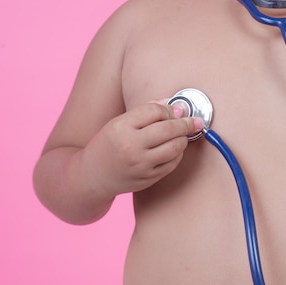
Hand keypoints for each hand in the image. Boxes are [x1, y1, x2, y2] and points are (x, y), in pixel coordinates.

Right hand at [82, 100, 203, 197]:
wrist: (92, 175)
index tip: (176, 109)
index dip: (169, 108)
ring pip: (175, 147)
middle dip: (186, 123)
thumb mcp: (118, 123)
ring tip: (182, 134)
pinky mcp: (148, 178)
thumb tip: (174, 106)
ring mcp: (140, 165)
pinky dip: (178, 154)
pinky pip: (172, 163)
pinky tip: (174, 148)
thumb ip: (145, 112)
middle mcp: (131, 146)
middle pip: (169, 128)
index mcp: (121, 127)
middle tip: (194, 120)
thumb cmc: (108, 145)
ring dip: (183, 138)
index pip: (154, 110)